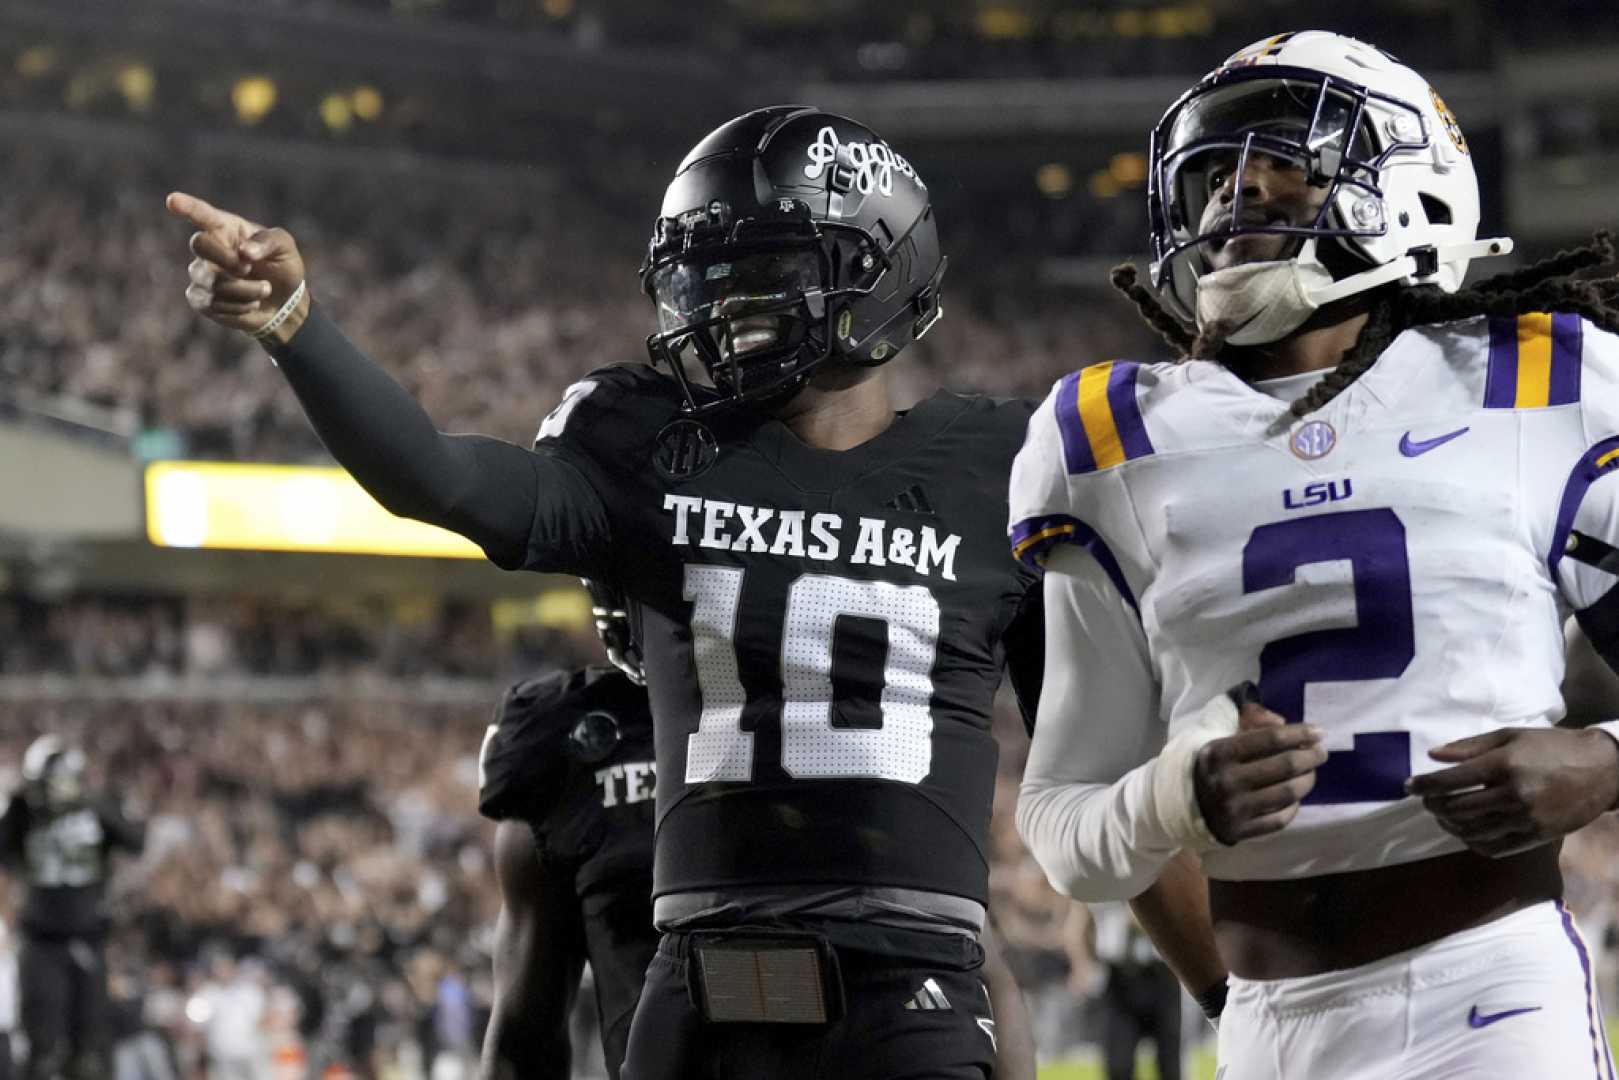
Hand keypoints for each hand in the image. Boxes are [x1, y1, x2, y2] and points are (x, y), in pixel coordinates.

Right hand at [165, 191, 307, 342]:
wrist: (284, 302)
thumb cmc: (282, 266)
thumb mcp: (284, 247)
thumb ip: (267, 242)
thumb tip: (244, 252)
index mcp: (226, 228)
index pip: (203, 214)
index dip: (187, 207)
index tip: (173, 201)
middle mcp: (210, 247)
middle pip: (199, 244)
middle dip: (227, 259)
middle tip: (248, 268)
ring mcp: (202, 273)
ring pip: (211, 281)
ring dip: (244, 289)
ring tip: (265, 290)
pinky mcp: (200, 298)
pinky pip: (210, 303)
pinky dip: (237, 307)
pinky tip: (251, 304)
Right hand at [1192, 699, 1325, 845]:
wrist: (1178, 802)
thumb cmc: (1206, 762)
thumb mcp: (1215, 731)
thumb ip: (1248, 718)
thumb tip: (1282, 723)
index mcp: (1218, 752)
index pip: (1270, 739)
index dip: (1300, 733)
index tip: (1318, 731)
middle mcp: (1226, 781)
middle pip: (1285, 765)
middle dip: (1311, 756)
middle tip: (1321, 751)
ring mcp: (1234, 809)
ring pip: (1288, 793)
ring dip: (1307, 780)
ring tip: (1310, 772)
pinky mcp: (1240, 832)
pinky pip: (1280, 819)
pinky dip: (1293, 805)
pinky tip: (1294, 796)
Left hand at [1406, 727, 1618, 857]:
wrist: (1602, 770)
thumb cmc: (1552, 746)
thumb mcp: (1510, 736)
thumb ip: (1469, 746)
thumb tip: (1433, 756)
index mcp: (1504, 765)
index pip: (1450, 781)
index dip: (1424, 785)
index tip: (1408, 786)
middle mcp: (1513, 794)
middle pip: (1457, 808)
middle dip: (1433, 806)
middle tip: (1425, 800)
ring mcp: (1526, 818)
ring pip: (1473, 831)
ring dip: (1450, 826)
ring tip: (1442, 816)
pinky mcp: (1537, 836)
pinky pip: (1495, 848)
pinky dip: (1473, 842)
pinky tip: (1466, 832)